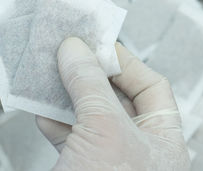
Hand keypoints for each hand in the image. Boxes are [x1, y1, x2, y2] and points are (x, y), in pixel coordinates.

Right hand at [37, 38, 189, 170]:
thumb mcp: (104, 130)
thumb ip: (90, 85)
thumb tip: (75, 49)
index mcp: (162, 140)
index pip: (151, 86)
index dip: (125, 62)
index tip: (97, 44)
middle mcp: (136, 146)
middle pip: (114, 96)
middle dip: (90, 74)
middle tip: (70, 52)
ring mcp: (106, 156)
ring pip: (87, 112)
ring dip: (66, 92)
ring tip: (50, 73)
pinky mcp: (81, 166)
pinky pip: (67, 133)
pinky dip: (52, 117)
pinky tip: (39, 107)